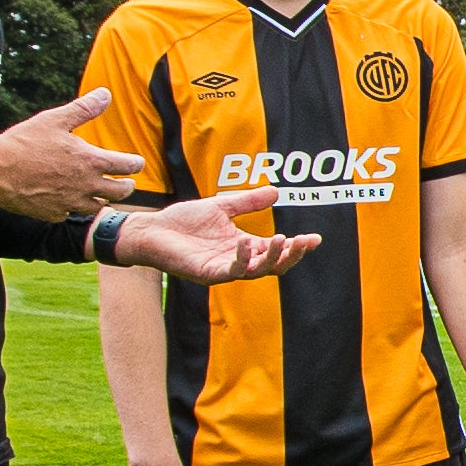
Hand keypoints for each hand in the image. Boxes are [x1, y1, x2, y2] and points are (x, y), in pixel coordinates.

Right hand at [0, 91, 147, 218]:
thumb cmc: (25, 143)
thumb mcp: (56, 119)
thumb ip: (84, 108)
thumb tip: (105, 94)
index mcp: (90, 161)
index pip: (126, 165)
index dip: (135, 163)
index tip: (137, 162)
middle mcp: (86, 186)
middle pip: (119, 192)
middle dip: (126, 187)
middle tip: (127, 184)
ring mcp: (70, 203)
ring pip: (97, 206)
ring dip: (102, 200)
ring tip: (102, 195)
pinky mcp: (53, 214)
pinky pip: (70, 214)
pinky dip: (74, 208)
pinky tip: (70, 202)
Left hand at [110, 191, 316, 283]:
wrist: (151, 230)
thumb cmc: (182, 222)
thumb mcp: (221, 206)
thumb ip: (247, 202)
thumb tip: (276, 192)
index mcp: (243, 247)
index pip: (276, 250)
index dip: (297, 246)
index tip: (315, 238)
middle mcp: (237, 261)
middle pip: (274, 266)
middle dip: (292, 255)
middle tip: (305, 241)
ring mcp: (223, 269)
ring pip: (258, 272)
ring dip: (272, 258)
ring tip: (281, 239)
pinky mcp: (207, 274)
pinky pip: (231, 271)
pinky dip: (242, 259)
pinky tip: (246, 243)